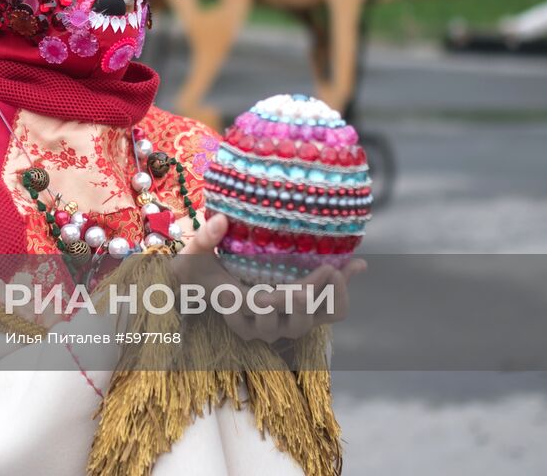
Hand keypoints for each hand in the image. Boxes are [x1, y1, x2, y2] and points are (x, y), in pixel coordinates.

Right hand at [179, 213, 364, 341]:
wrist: (202, 293)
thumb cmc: (196, 272)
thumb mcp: (194, 255)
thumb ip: (204, 239)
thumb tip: (221, 219)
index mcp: (238, 309)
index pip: (275, 308)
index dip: (302, 292)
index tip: (323, 267)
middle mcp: (260, 327)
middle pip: (298, 322)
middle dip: (318, 296)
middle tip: (332, 267)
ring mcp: (279, 327)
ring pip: (313, 322)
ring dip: (332, 297)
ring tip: (345, 268)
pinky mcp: (295, 320)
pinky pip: (325, 318)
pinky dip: (340, 298)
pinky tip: (352, 268)